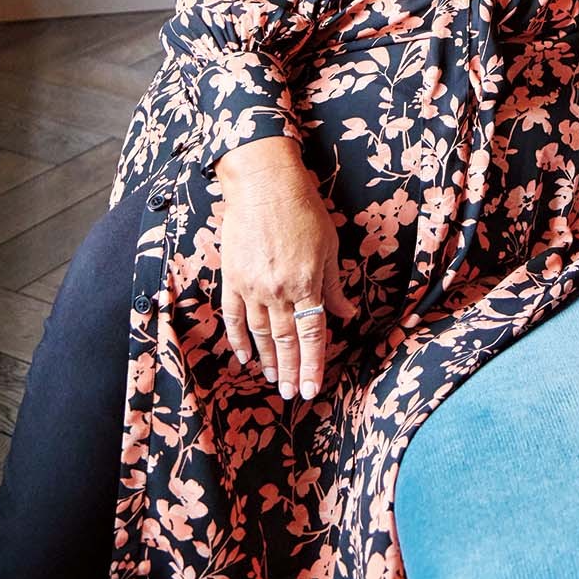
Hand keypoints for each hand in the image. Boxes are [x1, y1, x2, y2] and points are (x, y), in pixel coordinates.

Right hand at [216, 141, 356, 400]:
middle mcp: (278, 291)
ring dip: (268, 360)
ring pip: (260, 334)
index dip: (313, 364)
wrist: (264, 183)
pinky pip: (234, 318)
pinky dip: (239, 339)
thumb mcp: (328, 245)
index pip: (311, 335)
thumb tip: (346, 315)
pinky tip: (245, 356)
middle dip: (291, 371)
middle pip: (285, 341)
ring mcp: (252, 287)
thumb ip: (333, 285)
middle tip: (293, 394)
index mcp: (306, 283)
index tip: (313, 389)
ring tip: (274, 380)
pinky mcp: (232, 279)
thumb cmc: (303, 209)